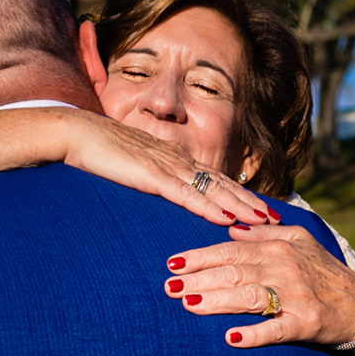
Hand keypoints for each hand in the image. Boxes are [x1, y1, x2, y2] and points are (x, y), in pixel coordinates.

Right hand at [58, 109, 274, 225]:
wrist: (76, 133)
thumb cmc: (99, 151)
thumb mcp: (132, 167)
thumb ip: (150, 179)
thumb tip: (161, 192)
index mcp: (173, 158)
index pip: (215, 178)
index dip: (240, 194)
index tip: (262, 209)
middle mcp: (177, 159)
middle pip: (223, 183)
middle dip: (251, 202)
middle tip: (278, 219)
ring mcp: (167, 166)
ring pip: (213, 189)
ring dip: (240, 207)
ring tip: (264, 222)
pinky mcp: (152, 175)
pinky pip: (187, 195)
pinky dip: (210, 207)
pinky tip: (227, 219)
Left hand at [163, 224, 354, 346]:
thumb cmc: (324, 272)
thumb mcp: (298, 241)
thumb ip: (263, 234)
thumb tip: (231, 229)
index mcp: (278, 248)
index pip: (230, 250)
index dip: (200, 256)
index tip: (172, 263)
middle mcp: (285, 268)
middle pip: (234, 272)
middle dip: (199, 278)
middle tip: (169, 287)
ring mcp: (295, 296)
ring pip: (249, 296)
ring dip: (217, 301)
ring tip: (189, 304)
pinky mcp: (306, 323)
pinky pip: (276, 329)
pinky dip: (254, 334)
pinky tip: (231, 338)